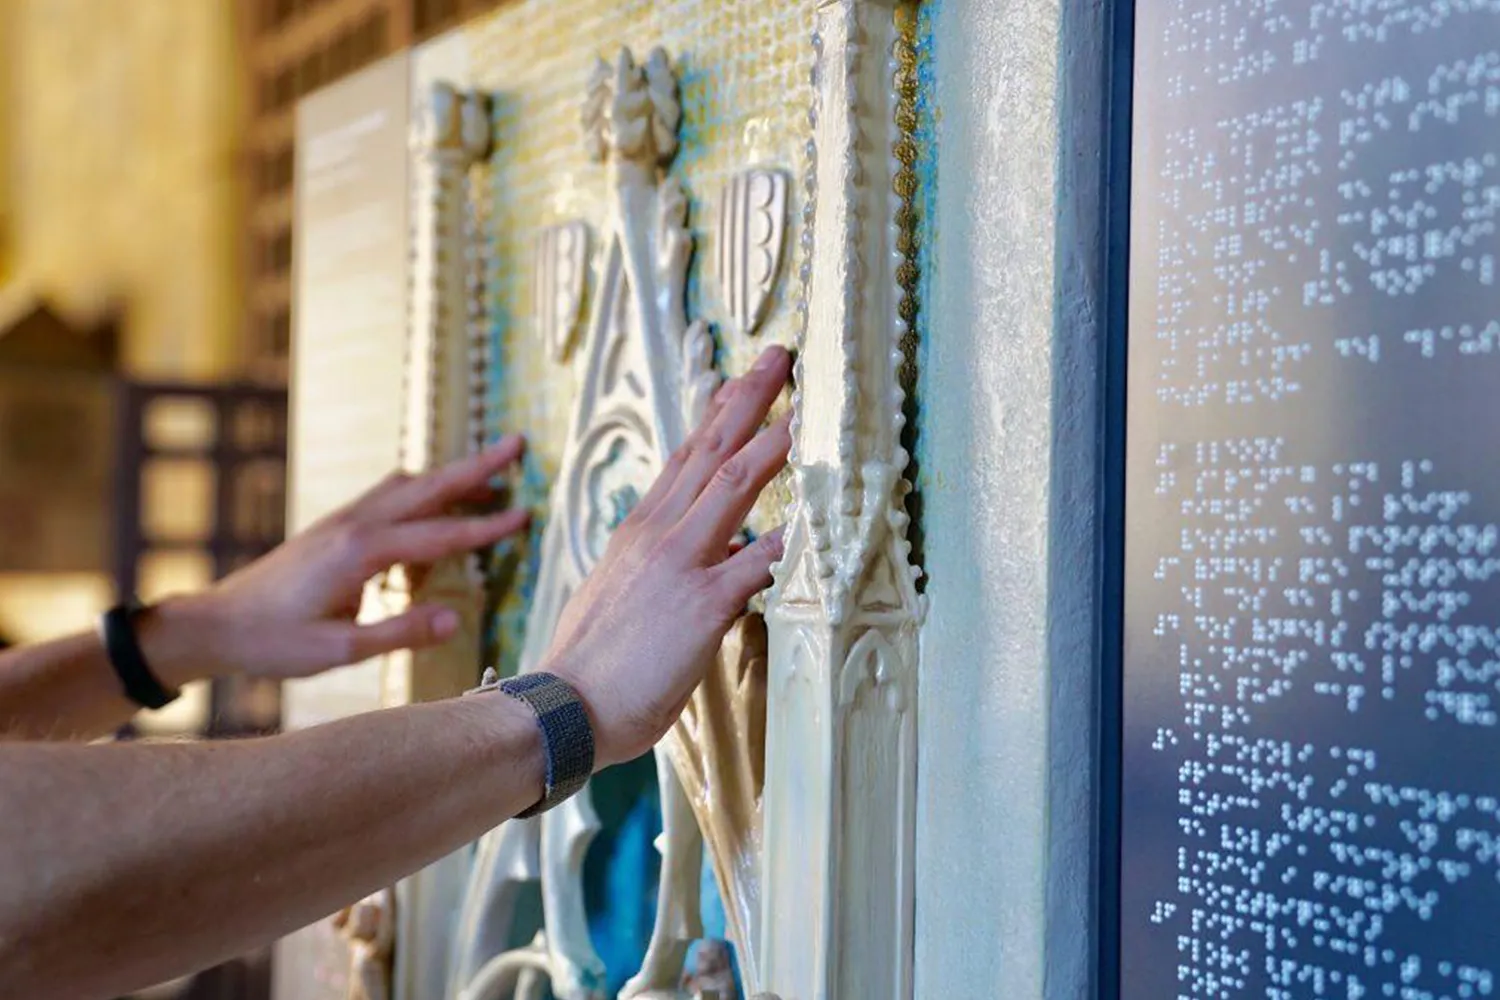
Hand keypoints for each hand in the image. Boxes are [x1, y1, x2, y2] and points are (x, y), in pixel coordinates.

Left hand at [141, 439, 530, 686]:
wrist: (214, 625)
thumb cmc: (273, 642)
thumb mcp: (340, 650)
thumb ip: (401, 632)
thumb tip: (456, 618)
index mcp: (361, 552)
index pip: (440, 535)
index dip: (486, 527)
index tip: (527, 513)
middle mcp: (354, 525)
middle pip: (428, 486)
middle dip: (476, 467)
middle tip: (517, 444)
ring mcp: (341, 521)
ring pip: (407, 486)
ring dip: (449, 478)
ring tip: (488, 480)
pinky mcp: (333, 528)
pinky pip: (388, 499)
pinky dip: (421, 495)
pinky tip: (431, 513)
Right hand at [544, 346, 792, 767]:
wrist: (563, 708)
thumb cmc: (592, 663)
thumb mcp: (623, 595)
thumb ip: (666, 570)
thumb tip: (718, 563)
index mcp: (639, 530)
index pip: (685, 457)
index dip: (718, 415)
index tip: (741, 380)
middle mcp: (659, 534)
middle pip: (712, 450)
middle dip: (750, 399)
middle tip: (780, 358)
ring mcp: (681, 565)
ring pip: (735, 486)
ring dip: (776, 443)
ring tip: (808, 410)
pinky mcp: (702, 605)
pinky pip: (754, 564)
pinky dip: (786, 540)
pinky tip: (815, 522)